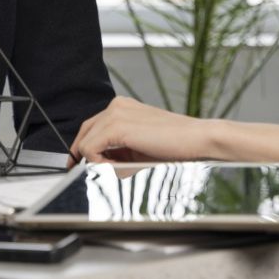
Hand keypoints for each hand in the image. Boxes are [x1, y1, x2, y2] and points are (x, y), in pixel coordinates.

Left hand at [69, 96, 212, 165]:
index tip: (80, 164)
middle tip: (84, 172)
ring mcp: (115, 113)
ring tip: (115, 171)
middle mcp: (116, 106)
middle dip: (81, 155)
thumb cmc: (175, 146)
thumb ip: (118, 155)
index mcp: (122, 107)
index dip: (83, 147)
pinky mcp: (117, 126)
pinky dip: (97, 162)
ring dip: (94, 160)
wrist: (198, 140)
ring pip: (85, 141)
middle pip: (84, 132)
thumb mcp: (139, 150)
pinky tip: (115, 168)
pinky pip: (90, 148)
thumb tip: (100, 168)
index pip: (91, 127)